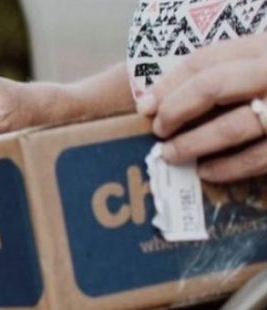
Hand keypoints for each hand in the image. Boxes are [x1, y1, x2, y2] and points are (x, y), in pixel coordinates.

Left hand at [137, 32, 266, 181]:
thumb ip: (225, 72)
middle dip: (176, 109)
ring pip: (233, 126)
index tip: (145, 105)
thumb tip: (156, 100)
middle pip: (213, 86)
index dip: (168, 83)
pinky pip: (259, 157)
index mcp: (265, 47)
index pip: (205, 60)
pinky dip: (228, 167)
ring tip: (171, 154)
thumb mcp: (260, 65)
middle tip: (158, 129)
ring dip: (193, 144)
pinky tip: (206, 171)